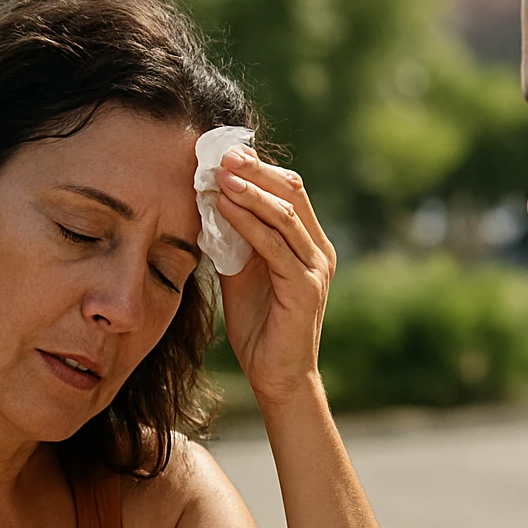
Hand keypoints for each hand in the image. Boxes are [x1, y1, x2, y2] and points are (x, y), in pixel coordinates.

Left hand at [214, 151, 336, 406]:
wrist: (276, 376)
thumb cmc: (259, 326)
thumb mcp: (241, 272)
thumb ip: (233, 239)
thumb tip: (209, 201)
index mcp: (307, 242)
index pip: (288, 190)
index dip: (257, 168)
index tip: (221, 151)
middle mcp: (318, 250)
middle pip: (291, 192)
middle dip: (254, 169)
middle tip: (220, 151)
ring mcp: (315, 267)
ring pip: (284, 213)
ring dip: (249, 189)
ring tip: (218, 172)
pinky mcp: (305, 287)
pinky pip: (275, 246)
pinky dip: (248, 222)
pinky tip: (223, 207)